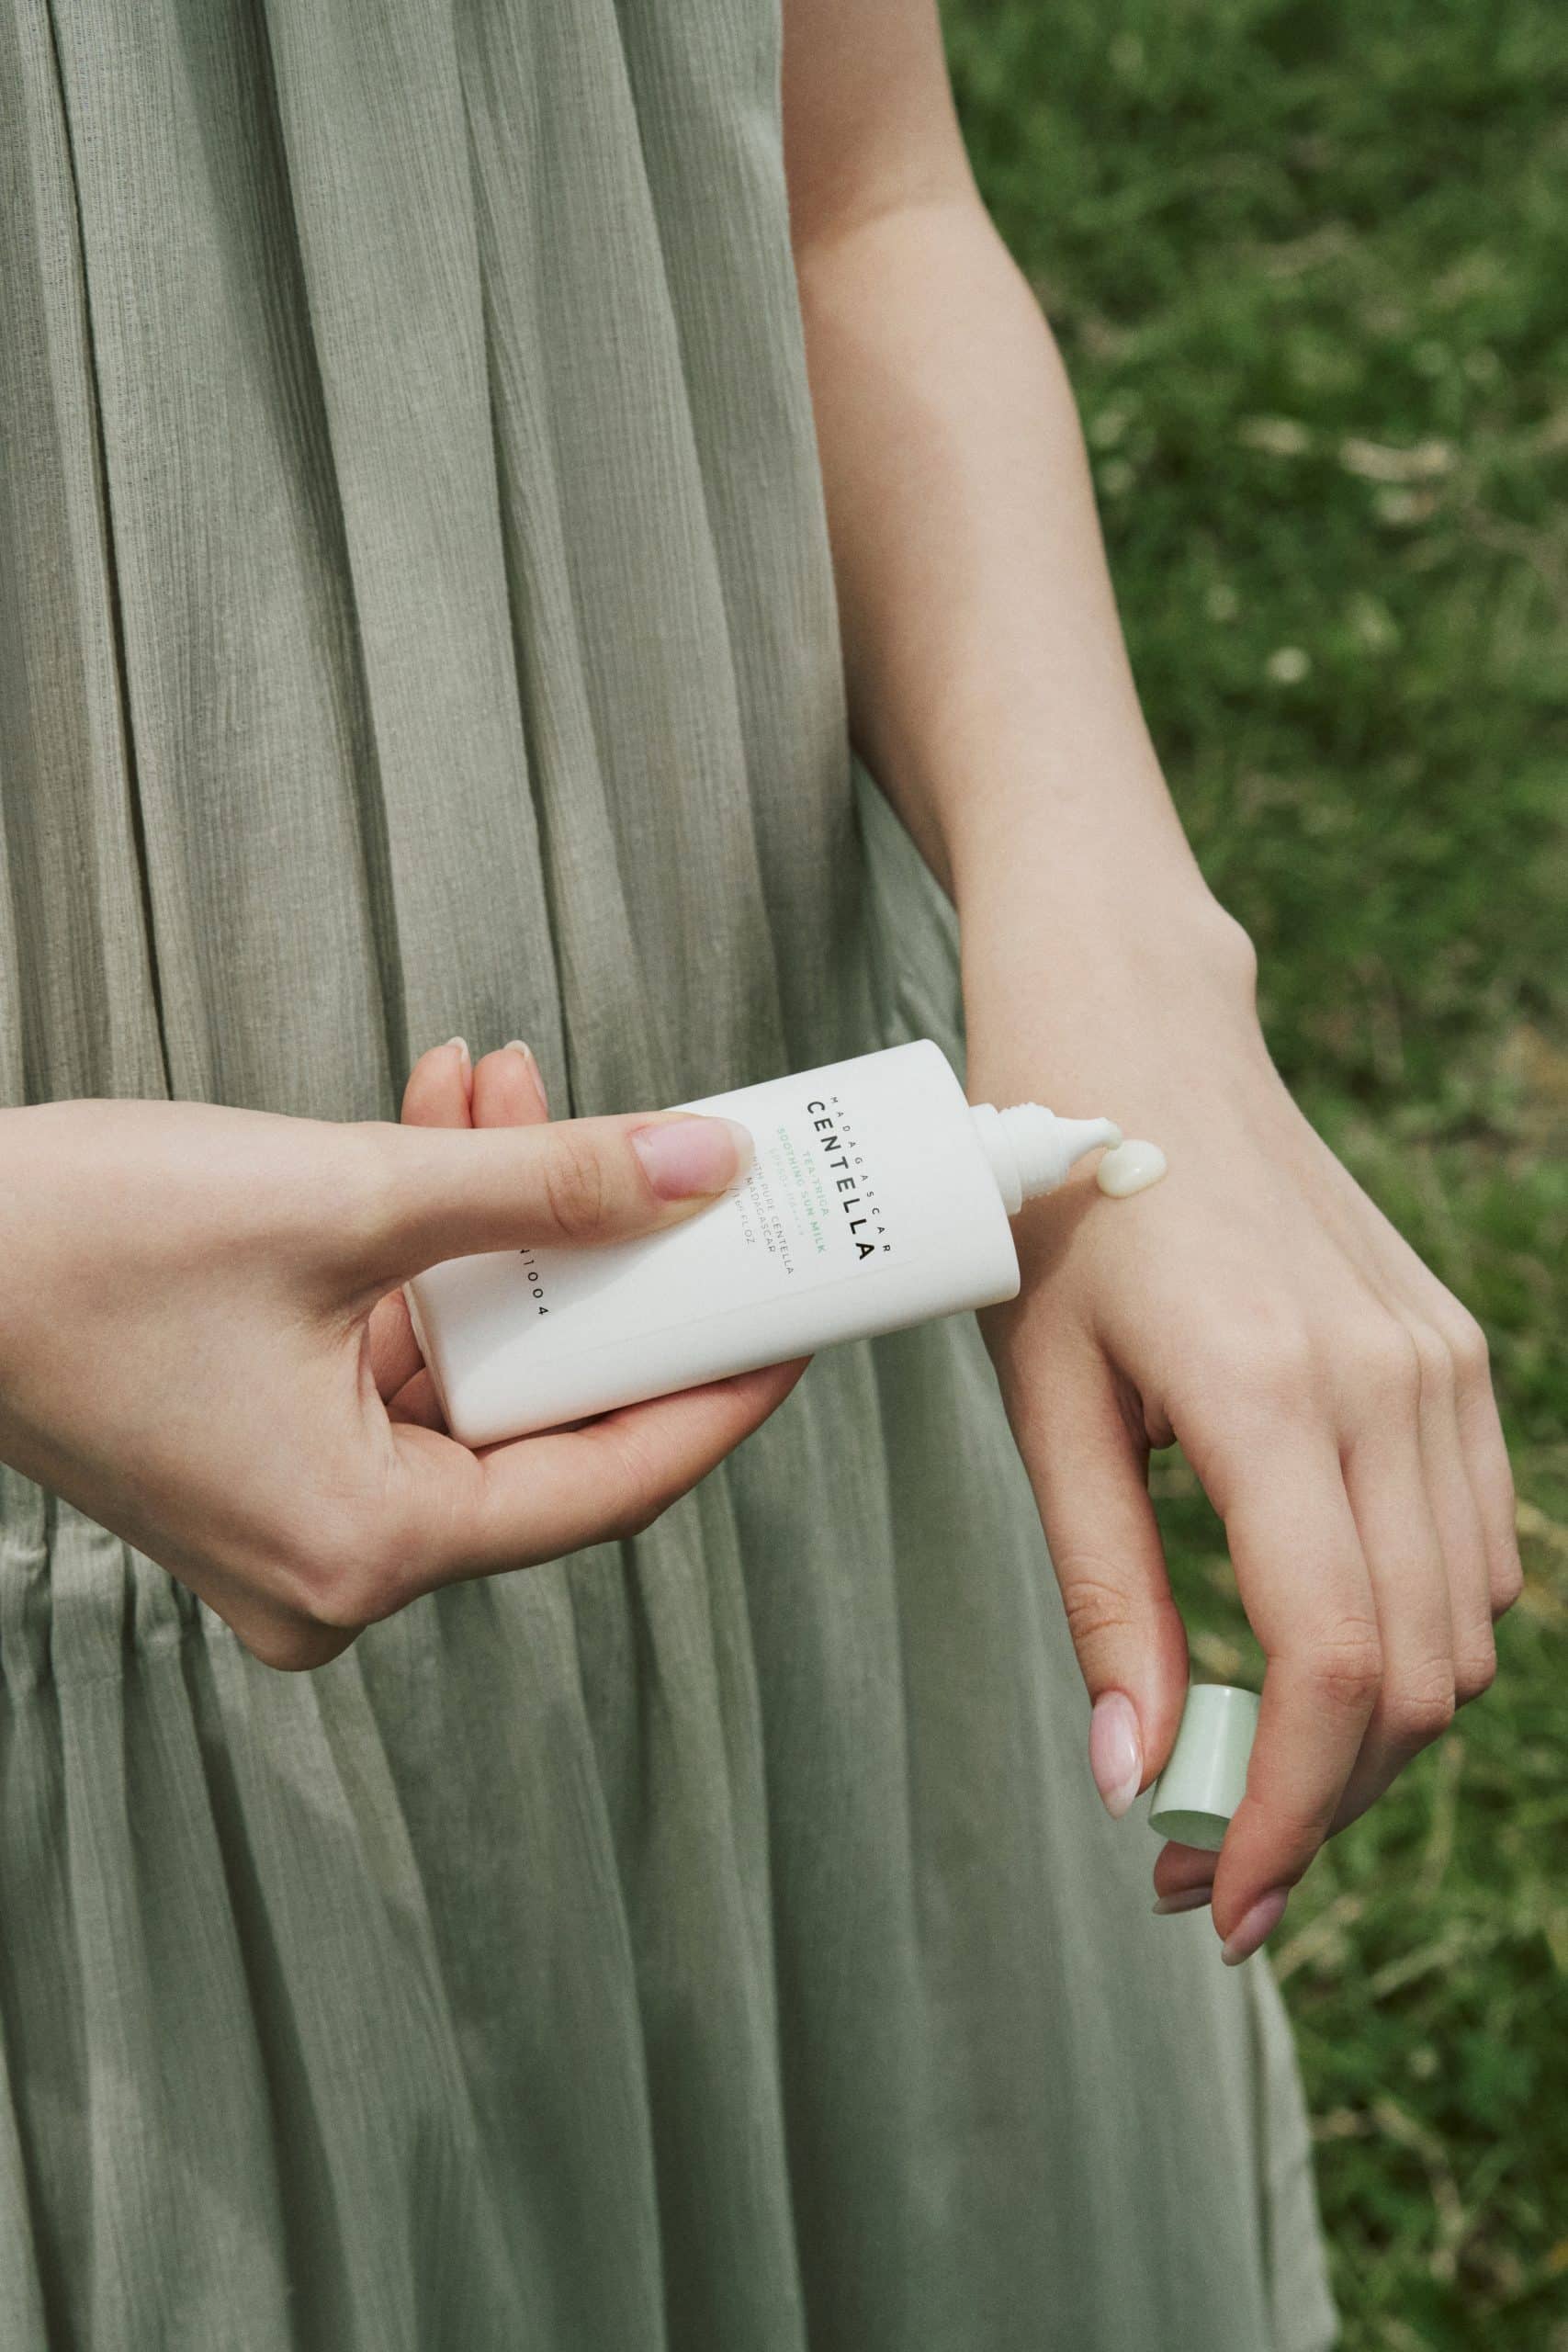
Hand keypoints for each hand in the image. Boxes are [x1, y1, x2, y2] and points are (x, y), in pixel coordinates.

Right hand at [0, 1049, 802, 1670]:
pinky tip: (447, 1119)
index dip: (715, 1390)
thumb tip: (699, 1167)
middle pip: (536, 1415)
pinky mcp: (259, 1455)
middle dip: (586, 1260)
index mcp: (366, 1546)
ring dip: (496, 1227)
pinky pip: (387, 1357)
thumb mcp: (344, 1199)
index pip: (607, 1481)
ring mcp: (293, 1516)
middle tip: (666, 1164)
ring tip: (510, 1087)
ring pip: (461, 1365)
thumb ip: (542, 1186)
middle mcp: (335, 1564)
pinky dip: (422, 1253)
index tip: (793, 1319)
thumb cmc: (70, 1247)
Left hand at [974, 940, 1520, 1963]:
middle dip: (1321, 1804)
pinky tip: (1308, 1644)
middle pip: (1412, 1681)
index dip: (1288, 1819)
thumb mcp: (1046, 1404)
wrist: (1138, 1046)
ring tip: (1249, 1766)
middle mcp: (1391, 1387)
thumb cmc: (1055, 1219)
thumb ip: (1101, 1590)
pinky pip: (1475, 1553)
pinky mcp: (1456, 1356)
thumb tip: (1139, 1779)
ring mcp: (1443, 1368)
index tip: (1221, 1904)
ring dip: (1367, 1734)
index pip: (1330, 1670)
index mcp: (1271, 1396)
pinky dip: (1408, 1638)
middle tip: (1208, 1860)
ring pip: (1461, 1634)